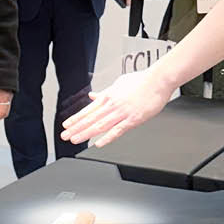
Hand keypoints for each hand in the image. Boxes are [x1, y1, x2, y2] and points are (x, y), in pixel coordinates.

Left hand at [61, 65, 176, 146]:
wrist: (158, 80)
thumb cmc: (141, 81)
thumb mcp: (118, 84)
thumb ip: (105, 92)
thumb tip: (93, 96)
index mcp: (108, 96)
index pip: (88, 110)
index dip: (76, 119)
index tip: (66, 125)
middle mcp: (112, 105)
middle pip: (90, 118)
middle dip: (76, 128)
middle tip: (65, 136)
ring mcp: (122, 112)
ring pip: (100, 125)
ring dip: (86, 133)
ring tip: (75, 140)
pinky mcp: (133, 119)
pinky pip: (118, 130)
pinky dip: (107, 137)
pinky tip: (99, 143)